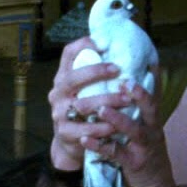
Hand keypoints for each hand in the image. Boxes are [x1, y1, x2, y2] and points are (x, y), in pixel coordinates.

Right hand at [47, 37, 121, 170]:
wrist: (70, 143)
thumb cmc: (86, 111)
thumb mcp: (86, 91)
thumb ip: (98, 76)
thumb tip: (128, 54)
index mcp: (64, 78)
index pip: (68, 54)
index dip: (83, 45)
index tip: (102, 42)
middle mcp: (58, 93)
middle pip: (72, 78)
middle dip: (96, 71)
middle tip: (118, 69)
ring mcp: (58, 112)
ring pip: (82, 105)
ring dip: (106, 101)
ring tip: (127, 100)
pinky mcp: (64, 132)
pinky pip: (85, 129)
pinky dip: (102, 127)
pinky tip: (116, 125)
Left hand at [79, 63, 174, 186]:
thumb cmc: (146, 154)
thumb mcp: (148, 130)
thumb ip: (140, 111)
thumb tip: (130, 86)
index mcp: (152, 121)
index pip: (153, 96)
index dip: (149, 80)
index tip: (144, 61)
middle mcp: (152, 131)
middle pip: (150, 109)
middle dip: (138, 95)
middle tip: (123, 81)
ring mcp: (144, 147)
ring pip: (133, 130)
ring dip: (117, 119)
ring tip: (101, 109)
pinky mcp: (134, 164)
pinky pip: (116, 154)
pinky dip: (100, 146)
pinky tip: (85, 140)